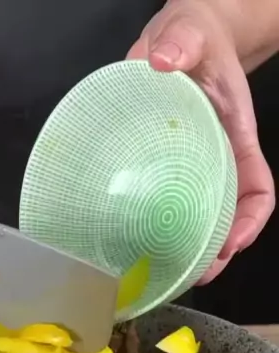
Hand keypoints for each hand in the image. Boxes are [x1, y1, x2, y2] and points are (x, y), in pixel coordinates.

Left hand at [127, 0, 274, 283]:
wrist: (177, 38)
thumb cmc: (193, 37)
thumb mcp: (190, 32)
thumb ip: (182, 41)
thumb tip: (165, 60)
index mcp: (235, 135)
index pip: (257, 187)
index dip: (250, 220)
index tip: (232, 243)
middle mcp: (217, 158)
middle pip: (229, 216)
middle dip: (217, 251)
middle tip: (195, 274)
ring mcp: (191, 167)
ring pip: (199, 218)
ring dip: (189, 250)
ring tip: (172, 275)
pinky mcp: (163, 169)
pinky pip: (166, 205)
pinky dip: (159, 229)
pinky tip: (140, 246)